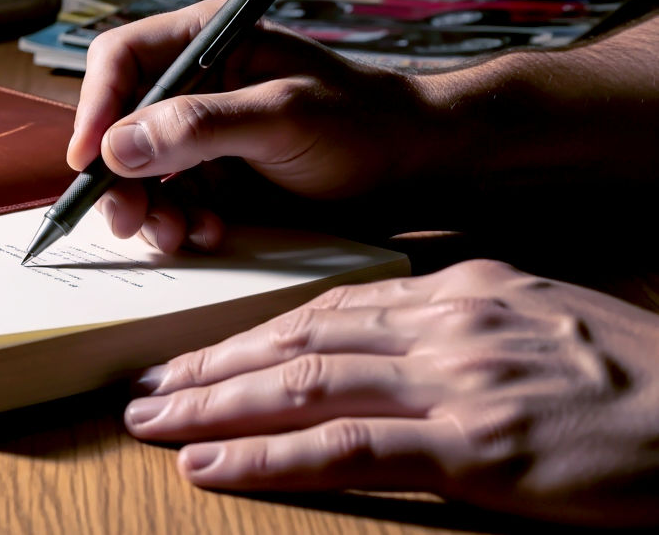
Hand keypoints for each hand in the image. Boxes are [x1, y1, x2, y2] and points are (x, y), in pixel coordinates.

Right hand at [67, 0, 430, 251]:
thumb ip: (200, 127)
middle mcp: (195, 82)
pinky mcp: (213, 174)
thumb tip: (118, 146)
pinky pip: (170, 200)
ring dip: (149, 208)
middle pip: (120, 123)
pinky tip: (207, 235)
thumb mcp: (283, 117)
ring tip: (177, 235)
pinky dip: (178, 222)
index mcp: (206, 40)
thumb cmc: (364, 122)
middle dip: (120, 176)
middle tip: (127, 220)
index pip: (122, 60)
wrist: (415, 170)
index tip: (90, 160)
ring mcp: (202, 131)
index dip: (96, 107)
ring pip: (140, 170)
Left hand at [124, 260, 658, 526]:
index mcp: (457, 289)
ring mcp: (456, 382)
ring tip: (152, 419)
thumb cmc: (635, 377)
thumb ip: (455, 323)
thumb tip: (382, 338)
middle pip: (297, 340)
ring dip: (214, 403)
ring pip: (303, 384)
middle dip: (211, 364)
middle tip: (146, 383)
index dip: (250, 333)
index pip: (325, 308)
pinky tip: (211, 465)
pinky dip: (267, 457)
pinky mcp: (474, 447)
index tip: (197, 351)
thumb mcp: (538, 320)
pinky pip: (346, 449)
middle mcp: (444, 324)